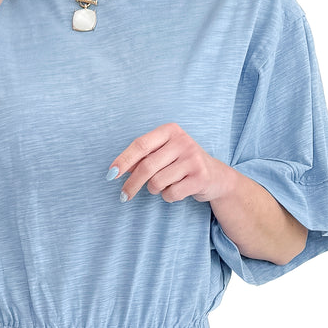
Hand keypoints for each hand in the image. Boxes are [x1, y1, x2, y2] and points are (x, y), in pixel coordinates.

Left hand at [107, 124, 232, 203]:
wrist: (216, 177)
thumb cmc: (182, 164)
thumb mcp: (163, 155)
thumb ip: (143, 159)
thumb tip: (117, 170)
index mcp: (170, 130)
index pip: (140, 145)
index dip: (123, 160)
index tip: (110, 174)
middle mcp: (183, 141)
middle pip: (146, 166)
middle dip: (132, 184)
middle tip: (123, 196)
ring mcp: (193, 158)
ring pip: (157, 182)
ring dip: (155, 190)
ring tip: (164, 186)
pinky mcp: (200, 177)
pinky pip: (171, 193)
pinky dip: (169, 197)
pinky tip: (178, 190)